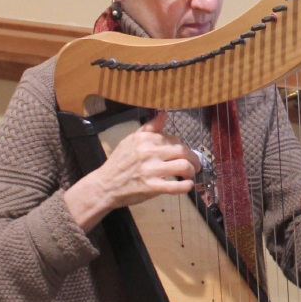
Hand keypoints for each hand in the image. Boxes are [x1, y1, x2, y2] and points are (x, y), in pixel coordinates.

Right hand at [64, 111, 200, 231]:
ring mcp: (151, 170)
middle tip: (195, 165)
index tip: (183, 154)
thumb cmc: (119, 163)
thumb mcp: (130, 140)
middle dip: (193, 159)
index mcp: (145, 139)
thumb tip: (164, 114)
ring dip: (192, 171)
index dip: (182, 147)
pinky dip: (186, 186)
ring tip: (190, 175)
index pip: (174, 139)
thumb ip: (149, 128)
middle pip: (182, 151)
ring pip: (184, 166)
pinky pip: (176, 186)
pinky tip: (187, 185)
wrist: (105, 185)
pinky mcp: (152, 187)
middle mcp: (149, 152)